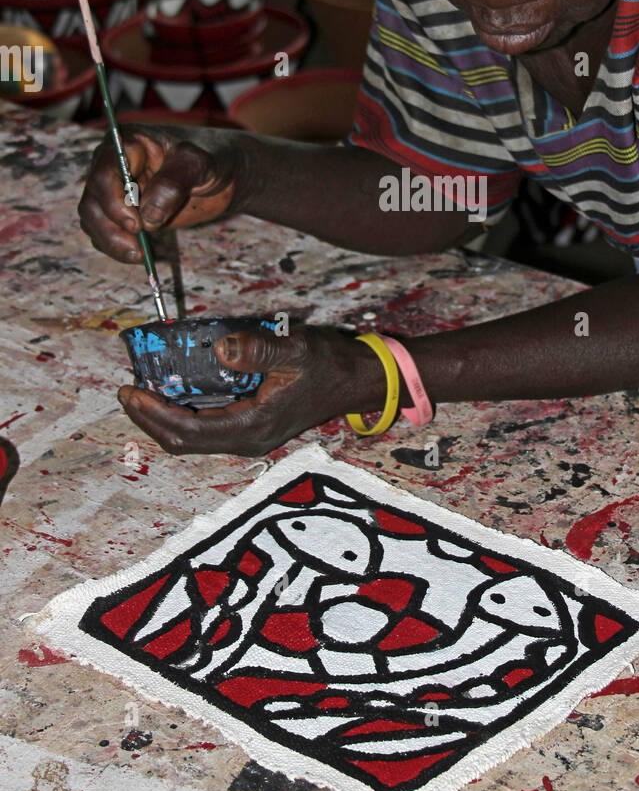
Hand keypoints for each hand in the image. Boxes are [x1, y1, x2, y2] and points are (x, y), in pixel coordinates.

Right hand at [78, 124, 246, 262]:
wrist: (216, 174)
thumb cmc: (208, 159)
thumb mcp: (198, 164)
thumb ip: (173, 183)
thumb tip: (148, 216)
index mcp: (128, 144)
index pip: (106, 173)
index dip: (114, 201)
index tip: (137, 225)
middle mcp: (112, 165)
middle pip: (93, 200)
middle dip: (110, 228)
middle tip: (136, 250)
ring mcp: (112, 189)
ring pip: (93, 218)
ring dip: (111, 241)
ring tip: (140, 256)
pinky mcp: (119, 211)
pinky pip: (104, 231)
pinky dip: (116, 246)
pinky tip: (139, 254)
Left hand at [117, 325, 381, 455]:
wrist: (357, 381)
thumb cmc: (329, 365)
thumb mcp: (295, 350)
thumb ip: (257, 350)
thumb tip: (220, 348)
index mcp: (254, 426)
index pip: (189, 429)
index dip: (154, 413)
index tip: (131, 392)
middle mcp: (248, 439)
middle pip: (184, 441)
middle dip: (150, 419)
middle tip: (128, 393)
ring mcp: (251, 437)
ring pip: (193, 438)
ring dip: (164, 418)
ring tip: (143, 392)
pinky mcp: (253, 428)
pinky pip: (207, 429)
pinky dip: (183, 414)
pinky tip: (175, 392)